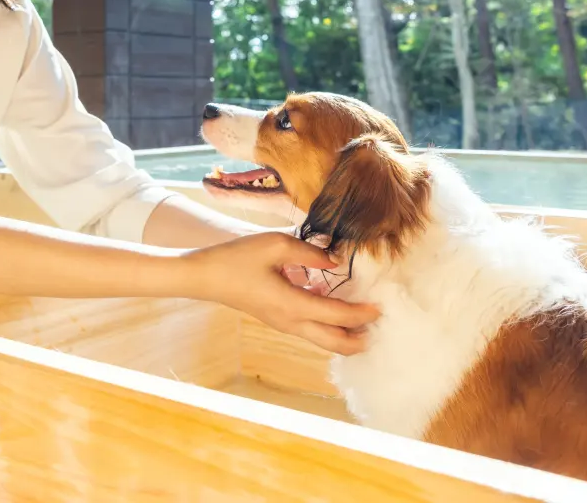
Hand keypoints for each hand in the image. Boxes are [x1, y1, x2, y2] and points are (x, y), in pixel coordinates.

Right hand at [184, 231, 377, 354]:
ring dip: (345, 335)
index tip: (380, 307)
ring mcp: (283, 324)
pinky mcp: (277, 320)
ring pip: (322, 340)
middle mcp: (290, 321)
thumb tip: (337, 261)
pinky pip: (310, 330)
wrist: (206, 276)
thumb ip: (311, 253)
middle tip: (379, 329)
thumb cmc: (238, 258)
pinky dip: (329, 326)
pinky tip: (334, 307)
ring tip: (364, 323)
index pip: (336, 315)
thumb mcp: (275, 245)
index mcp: (292, 304)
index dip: (361, 313)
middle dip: (358, 339)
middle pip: (333, 342)